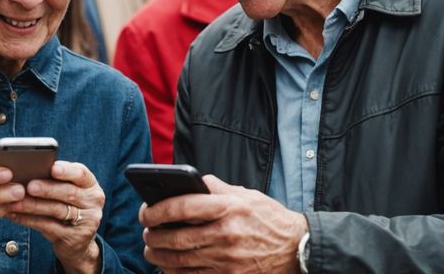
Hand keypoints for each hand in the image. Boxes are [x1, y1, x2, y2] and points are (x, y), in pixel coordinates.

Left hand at [7, 161, 103, 273]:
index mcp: (90, 185)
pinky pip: (49, 227)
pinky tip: (15, 215)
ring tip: (16, 202)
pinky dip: (29, 220)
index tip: (52, 168)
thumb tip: (25, 172)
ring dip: (34, 206)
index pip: (81, 173)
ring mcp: (87, 220)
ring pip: (57, 210)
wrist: (77, 240)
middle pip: (69, 192)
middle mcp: (93, 201)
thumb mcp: (65, 192)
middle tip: (29, 186)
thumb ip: (53, 180)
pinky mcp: (76, 237)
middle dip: (47, 189)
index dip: (67, 170)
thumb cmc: (66, 207)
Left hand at [140, 175, 307, 272]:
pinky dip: (175, 272)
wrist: (298, 248)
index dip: (157, 209)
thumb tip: (188, 180)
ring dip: (159, 255)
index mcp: (229, 208)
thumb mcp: (245, 194)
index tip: (145, 211)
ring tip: (151, 248)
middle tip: (145, 232)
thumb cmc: (268, 218)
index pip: (182, 206)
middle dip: (153, 235)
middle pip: (177, 237)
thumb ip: (215, 187)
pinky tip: (167, 266)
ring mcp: (228, 259)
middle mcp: (227, 234)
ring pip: (181, 260)